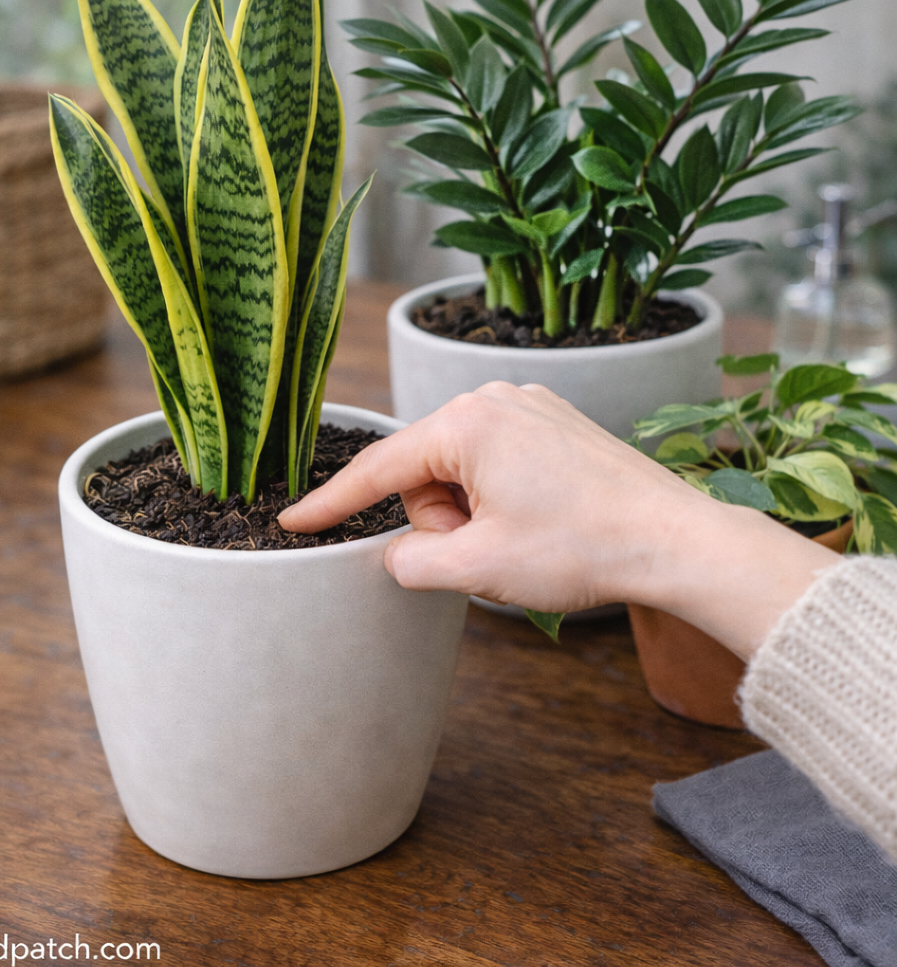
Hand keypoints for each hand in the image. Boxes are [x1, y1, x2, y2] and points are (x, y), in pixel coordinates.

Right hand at [279, 383, 840, 658]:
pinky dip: (498, 497)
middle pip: (424, 471)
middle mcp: (496, 398)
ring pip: (461, 469)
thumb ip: (411, 562)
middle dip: (441, 520)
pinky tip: (538, 521)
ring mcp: (531, 405)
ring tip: (521, 538)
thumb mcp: (477, 568)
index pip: (378, 469)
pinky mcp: (556, 422)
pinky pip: (497, 460)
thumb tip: (396, 554)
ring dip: (471, 513)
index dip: (331, 503)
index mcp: (468, 423)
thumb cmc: (581, 549)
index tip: (292, 522)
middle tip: (486, 551)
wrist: (675, 541)